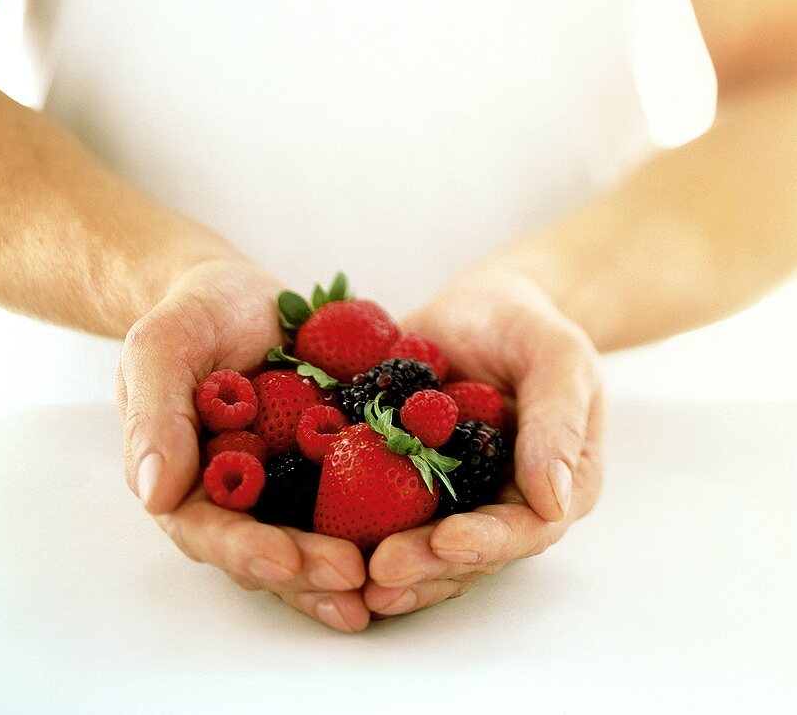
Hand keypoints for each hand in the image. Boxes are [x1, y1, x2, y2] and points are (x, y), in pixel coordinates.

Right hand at [115, 258, 368, 631]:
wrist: (245, 292)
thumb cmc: (194, 316)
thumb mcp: (163, 347)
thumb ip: (157, 414)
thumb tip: (154, 494)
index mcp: (188, 481)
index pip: (210, 531)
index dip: (246, 550)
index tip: (284, 560)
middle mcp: (241, 497)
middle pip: (271, 548)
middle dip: (308, 570)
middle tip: (351, 577)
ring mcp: (291, 483)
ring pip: (318, 536)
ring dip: (348, 562)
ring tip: (387, 581)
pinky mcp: (336, 461)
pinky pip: (364, 495)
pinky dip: (388, 516)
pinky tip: (420, 533)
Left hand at [363, 265, 603, 618]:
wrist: (479, 305)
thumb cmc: (526, 324)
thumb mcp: (556, 355)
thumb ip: (557, 420)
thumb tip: (555, 501)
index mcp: (553, 484)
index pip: (525, 529)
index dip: (485, 543)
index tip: (444, 542)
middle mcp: (502, 501)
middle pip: (468, 552)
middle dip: (426, 566)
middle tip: (380, 571)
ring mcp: (452, 495)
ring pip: (424, 545)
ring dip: (391, 564)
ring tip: (351, 574)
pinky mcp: (406, 477)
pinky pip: (380, 509)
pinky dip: (354, 526)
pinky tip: (322, 540)